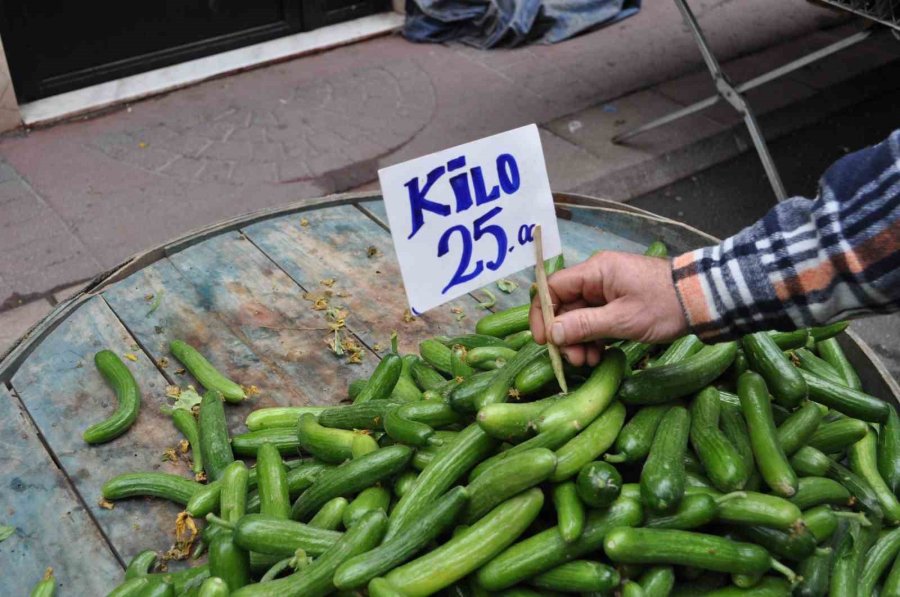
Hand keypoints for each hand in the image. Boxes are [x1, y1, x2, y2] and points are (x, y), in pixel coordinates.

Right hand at [529, 251, 687, 366]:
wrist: (702, 300)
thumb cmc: (664, 305)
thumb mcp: (622, 319)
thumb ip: (584, 326)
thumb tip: (553, 334)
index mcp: (595, 271)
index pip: (553, 288)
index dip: (544, 314)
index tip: (544, 340)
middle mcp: (597, 278)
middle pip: (565, 306)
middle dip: (565, 335)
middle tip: (574, 360)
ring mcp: (608, 290)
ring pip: (579, 316)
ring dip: (579, 340)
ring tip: (588, 361)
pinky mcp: (618, 303)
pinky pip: (595, 320)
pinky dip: (593, 338)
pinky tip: (599, 355)